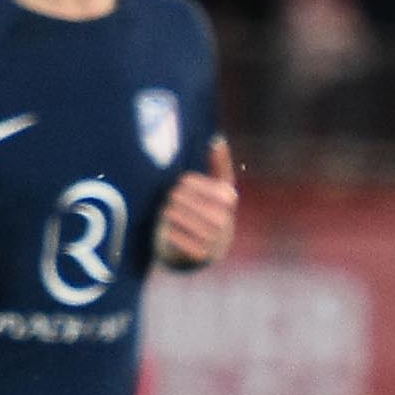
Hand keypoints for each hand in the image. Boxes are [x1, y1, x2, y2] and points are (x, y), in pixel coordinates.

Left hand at [157, 136, 238, 266]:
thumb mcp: (217, 189)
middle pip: (185, 199)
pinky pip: (178, 238)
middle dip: (175, 199)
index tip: (181, 183)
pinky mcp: (201, 254)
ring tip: (166, 212)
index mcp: (227, 199)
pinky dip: (171, 234)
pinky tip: (168, 230)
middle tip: (170, 199)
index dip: (187, 183)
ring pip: (180, 218)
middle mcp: (224, 219)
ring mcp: (213, 238)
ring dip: (171, 214)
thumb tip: (217, 140)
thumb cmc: (208, 211)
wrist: (207, 252)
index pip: (196, 184)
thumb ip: (219, 164)